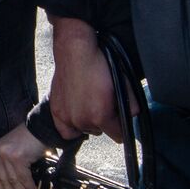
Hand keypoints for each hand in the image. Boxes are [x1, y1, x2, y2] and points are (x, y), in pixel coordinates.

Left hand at [0, 125, 45, 188]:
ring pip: (14, 180)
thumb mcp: (16, 150)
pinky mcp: (17, 157)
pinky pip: (23, 177)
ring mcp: (7, 155)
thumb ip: (12, 164)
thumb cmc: (31, 138)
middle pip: (4, 179)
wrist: (42, 127)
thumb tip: (16, 185)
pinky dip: (29, 187)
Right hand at [49, 16, 121, 137]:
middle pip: (100, 132)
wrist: (75, 52)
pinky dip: (72, 127)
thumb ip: (131, 105)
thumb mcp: (122, 83)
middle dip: (104, 121)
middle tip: (103, 104)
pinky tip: (77, 117)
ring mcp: (67, 117)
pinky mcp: (56, 111)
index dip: (121, 128)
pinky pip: (66, 131)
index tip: (120, 120)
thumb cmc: (97, 64)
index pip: (118, 136)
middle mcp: (83, 120)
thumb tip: (133, 115)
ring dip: (88, 121)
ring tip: (89, 104)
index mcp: (101, 116)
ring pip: (84, 130)